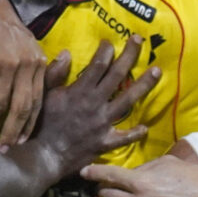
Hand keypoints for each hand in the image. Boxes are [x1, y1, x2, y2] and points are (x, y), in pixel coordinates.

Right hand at [0, 0, 51, 146]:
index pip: (38, 101)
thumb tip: (29, 95)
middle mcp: (29, 65)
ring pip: (5, 104)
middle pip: (24, 107)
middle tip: (7, 150)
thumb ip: (31, 69)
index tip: (24, 142)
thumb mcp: (25, 46)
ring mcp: (11, 65)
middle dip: (16, 132)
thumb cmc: (1, 29)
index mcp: (39, 63)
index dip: (31, 124)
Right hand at [33, 37, 157, 173]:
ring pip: (127, 101)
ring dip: (143, 85)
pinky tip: (145, 127)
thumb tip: (67, 53)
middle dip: (129, 56)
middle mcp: (95, 104)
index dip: (106, 50)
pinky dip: (134, 133)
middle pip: (117, 76)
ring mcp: (102, 123)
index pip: (98, 64)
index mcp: (80, 91)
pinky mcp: (104, 142)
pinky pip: (123, 138)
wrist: (43, 155)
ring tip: (157, 71)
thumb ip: (55, 73)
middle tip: (140, 41)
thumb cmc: (41, 124)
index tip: (109, 42)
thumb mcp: (43, 95)